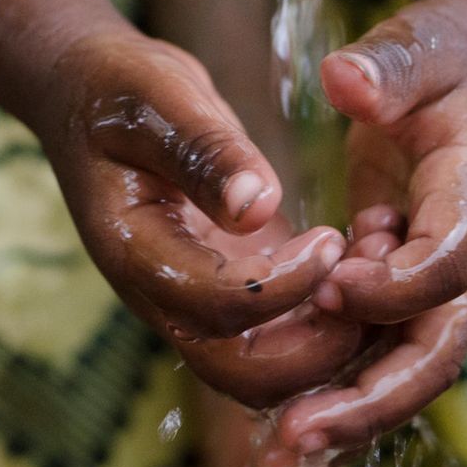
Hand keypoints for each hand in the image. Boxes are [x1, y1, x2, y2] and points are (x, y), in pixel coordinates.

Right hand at [33, 29, 370, 406]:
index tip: (331, 239)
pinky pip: (281, 337)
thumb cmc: (121, 91)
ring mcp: (196, 300)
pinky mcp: (230, 289)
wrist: (92, 98)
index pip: (216, 307)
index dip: (282, 288)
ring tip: (374, 269)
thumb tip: (259, 206)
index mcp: (135, 254)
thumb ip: (205, 152)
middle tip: (368, 278)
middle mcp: (164, 297)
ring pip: (268, 371)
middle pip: (242, 375)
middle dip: (316, 347)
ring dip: (330, 342)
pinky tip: (363, 258)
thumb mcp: (159, 100)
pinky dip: (328, 318)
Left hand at [268, 0, 466, 456]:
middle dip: (370, 401)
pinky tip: (282, 420)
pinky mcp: (407, 282)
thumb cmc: (449, 52)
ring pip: (404, 367)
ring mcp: (438, 276)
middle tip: (296, 437)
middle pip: (435, 350)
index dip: (394, 287)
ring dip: (347, 414)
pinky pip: (378, 349)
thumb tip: (345, 82)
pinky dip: (336, 385)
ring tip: (278, 457)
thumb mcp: (420, 43)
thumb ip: (388, 66)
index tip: (327, 287)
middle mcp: (465, 251)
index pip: (450, 263)